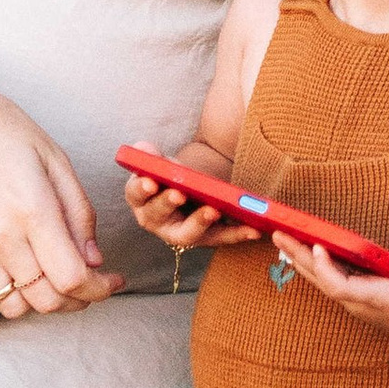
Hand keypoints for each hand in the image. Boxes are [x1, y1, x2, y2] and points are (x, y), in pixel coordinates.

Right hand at [0, 53, 121, 317]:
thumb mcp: (54, 159)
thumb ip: (79, 214)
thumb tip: (94, 260)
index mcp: (32, 210)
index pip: (72, 278)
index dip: (99, 289)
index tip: (111, 281)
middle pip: (46, 301)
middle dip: (77, 300)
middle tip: (90, 284)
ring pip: (15, 307)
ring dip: (42, 301)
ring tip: (54, 279)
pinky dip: (11, 292)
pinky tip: (23, 268)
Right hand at [123, 170, 261, 255]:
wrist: (188, 188)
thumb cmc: (169, 177)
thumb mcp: (160, 163)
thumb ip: (152, 157)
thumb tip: (143, 149)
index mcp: (141, 199)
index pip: (136, 193)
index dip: (141, 188)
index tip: (150, 181)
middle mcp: (155, 220)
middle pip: (158, 215)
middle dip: (167, 204)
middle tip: (179, 194)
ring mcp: (179, 232)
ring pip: (187, 233)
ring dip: (200, 222)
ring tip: (213, 210)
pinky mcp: (204, 238)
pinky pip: (219, 237)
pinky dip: (236, 233)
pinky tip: (252, 229)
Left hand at [271, 222, 388, 358]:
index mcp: (379, 300)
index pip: (342, 287)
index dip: (326, 269)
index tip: (317, 247)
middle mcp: (363, 303)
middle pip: (322, 283)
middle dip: (299, 258)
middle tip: (279, 234)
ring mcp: (359, 303)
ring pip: (323, 283)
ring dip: (302, 261)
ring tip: (283, 239)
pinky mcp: (361, 299)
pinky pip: (332, 282)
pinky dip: (316, 266)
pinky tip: (304, 252)